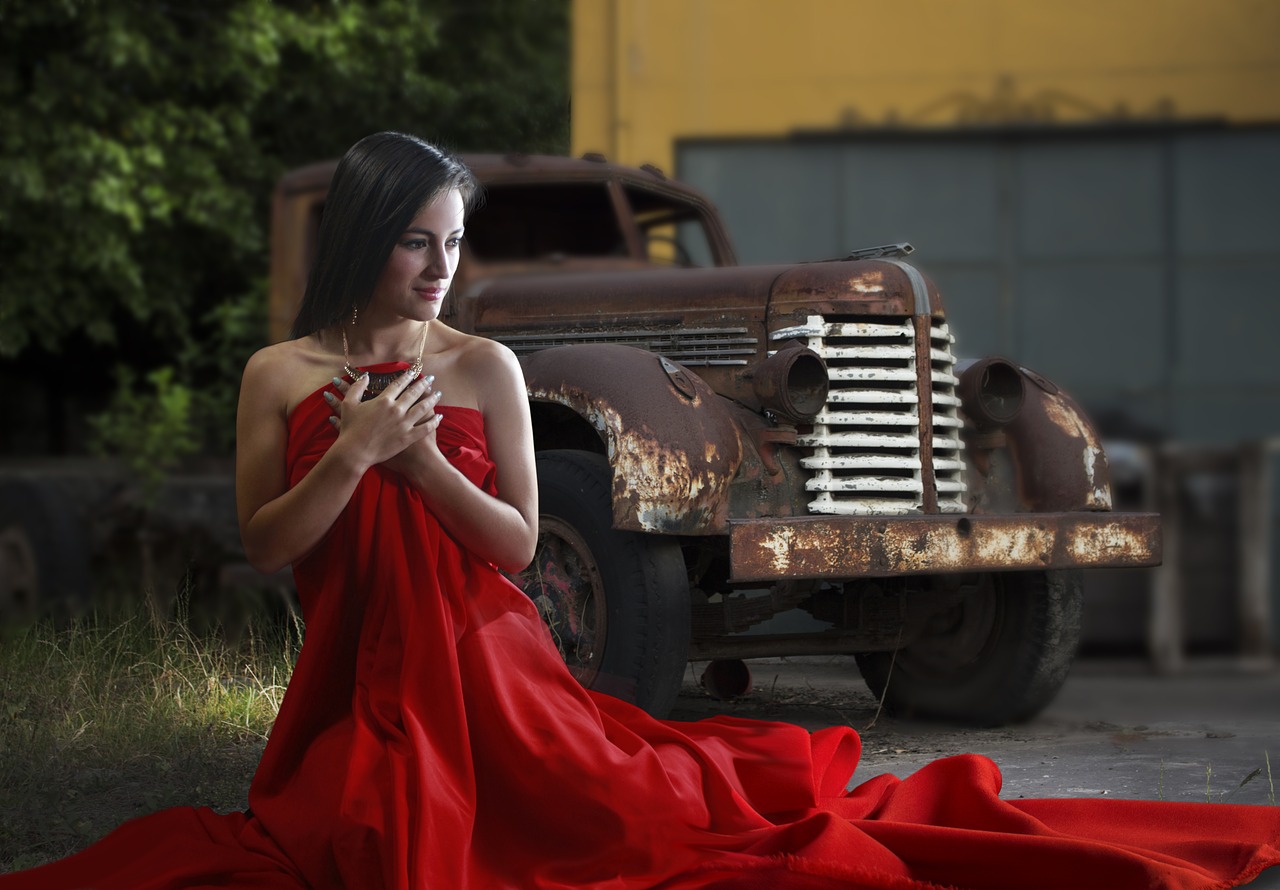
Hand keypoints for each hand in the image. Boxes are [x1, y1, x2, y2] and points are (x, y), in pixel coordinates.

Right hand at [323, 371, 443, 469]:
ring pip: (423, 408)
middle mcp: (396, 409)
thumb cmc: (350, 429)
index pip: (399, 384)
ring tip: (439, 394)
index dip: (408, 376)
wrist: (355, 452)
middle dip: (424, 384)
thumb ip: (357, 388)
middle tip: (432, 378)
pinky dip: (434, 422)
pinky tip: (440, 417)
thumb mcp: (348, 404)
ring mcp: (404, 424)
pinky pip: (425, 428)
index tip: (414, 371)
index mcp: (383, 400)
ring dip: (432, 399)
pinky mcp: (408, 438)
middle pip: (414, 393)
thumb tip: (365, 376)